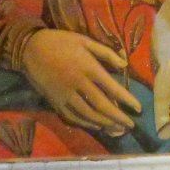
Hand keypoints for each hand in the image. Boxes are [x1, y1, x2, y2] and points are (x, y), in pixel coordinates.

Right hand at [21, 29, 141, 132]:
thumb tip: (125, 64)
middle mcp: (78, 84)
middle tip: (130, 125)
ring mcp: (66, 95)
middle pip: (102, 105)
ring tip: (118, 129)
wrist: (31, 48)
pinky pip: (73, 117)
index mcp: (88, 68)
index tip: (138, 108)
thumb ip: (106, 53)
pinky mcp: (56, 101)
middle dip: (118, 117)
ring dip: (105, 123)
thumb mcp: (85, 41)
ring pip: (88, 114)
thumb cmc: (61, 41)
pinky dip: (87, 123)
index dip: (127, 100)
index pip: (112, 88)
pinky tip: (97, 126)